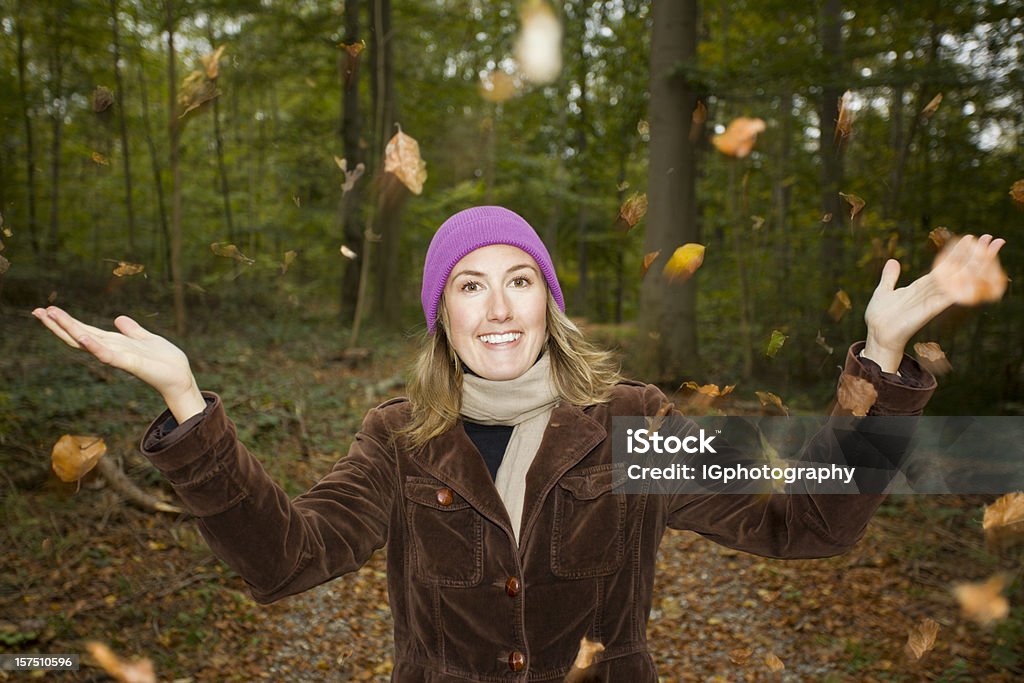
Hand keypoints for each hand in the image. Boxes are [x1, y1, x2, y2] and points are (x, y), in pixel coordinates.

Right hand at [32, 306, 205, 421]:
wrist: (180, 377)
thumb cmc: (164, 361)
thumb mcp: (146, 339)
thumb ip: (132, 330)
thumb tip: (118, 319)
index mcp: (114, 343)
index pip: (85, 330)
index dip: (66, 321)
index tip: (46, 309)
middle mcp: (111, 350)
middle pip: (79, 335)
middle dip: (58, 324)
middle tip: (36, 311)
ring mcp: (118, 357)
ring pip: (88, 341)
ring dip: (69, 329)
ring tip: (50, 316)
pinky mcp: (129, 363)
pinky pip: (108, 354)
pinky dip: (94, 346)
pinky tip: (82, 336)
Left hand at [863, 234, 1006, 371]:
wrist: (877, 336)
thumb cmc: (881, 317)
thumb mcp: (884, 291)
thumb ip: (890, 277)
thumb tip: (893, 261)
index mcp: (922, 285)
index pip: (945, 265)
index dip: (959, 252)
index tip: (971, 238)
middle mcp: (931, 291)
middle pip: (958, 269)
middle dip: (974, 254)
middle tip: (992, 239)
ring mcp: (933, 299)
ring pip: (959, 279)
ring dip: (975, 265)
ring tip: (989, 250)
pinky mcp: (930, 309)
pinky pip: (950, 295)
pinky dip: (963, 285)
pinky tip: (977, 274)